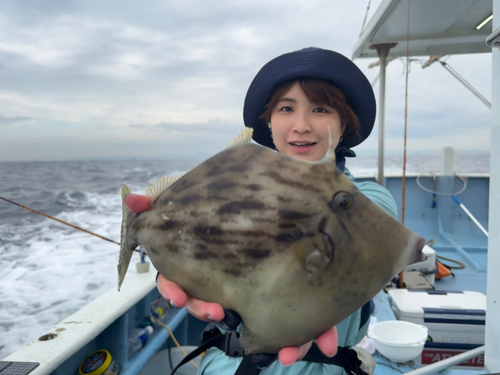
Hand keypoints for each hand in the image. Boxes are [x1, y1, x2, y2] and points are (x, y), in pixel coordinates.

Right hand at [125, 193, 338, 364]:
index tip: (181, 296)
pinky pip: (303, 316)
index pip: (182, 281)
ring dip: (276, 340)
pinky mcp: (295, 289)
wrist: (282, 190)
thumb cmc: (234, 197)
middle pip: (216, 305)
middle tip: (218, 312)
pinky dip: (314, 332)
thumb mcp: (201, 195)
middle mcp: (232, 278)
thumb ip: (165, 199)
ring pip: (262, 320)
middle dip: (214, 313)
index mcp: (205, 259)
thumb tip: (131, 199)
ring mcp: (263, 286)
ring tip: (289, 350)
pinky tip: (324, 341)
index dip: (178, 292)